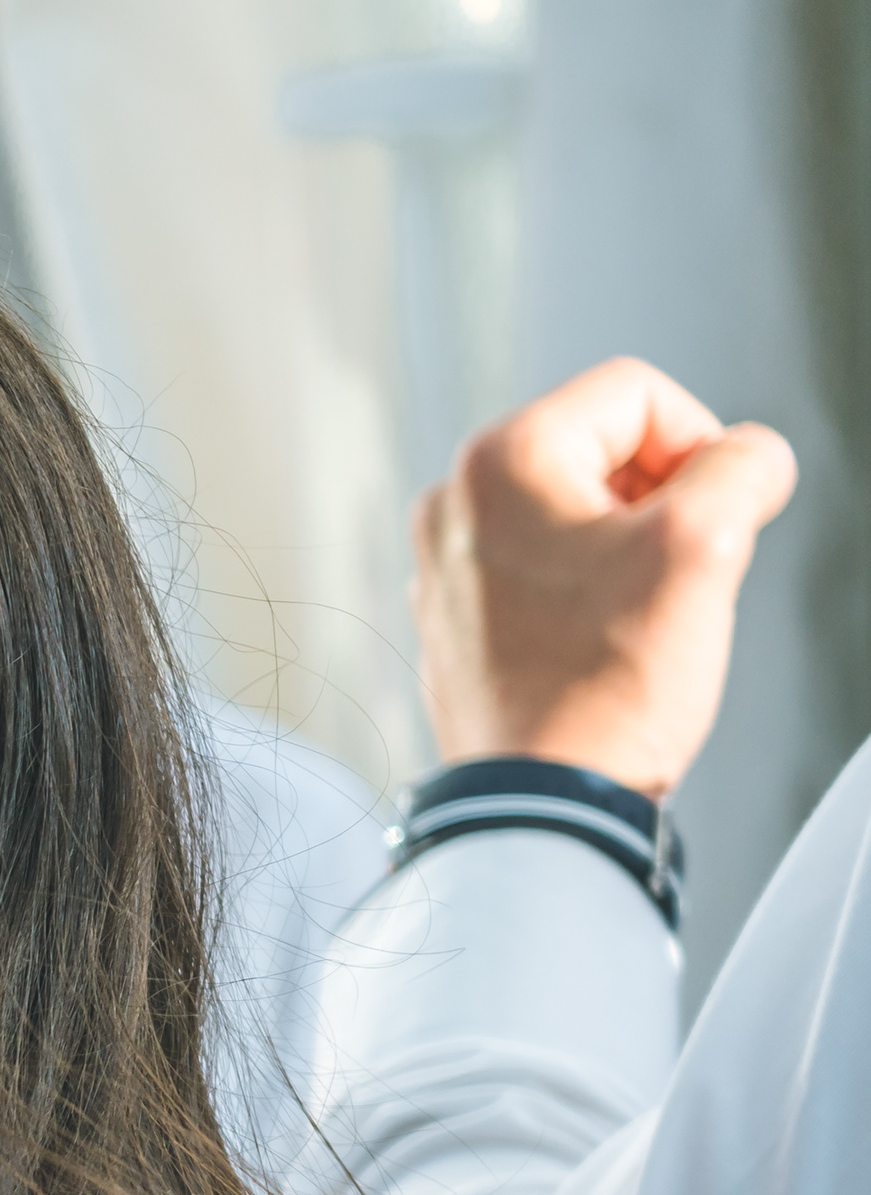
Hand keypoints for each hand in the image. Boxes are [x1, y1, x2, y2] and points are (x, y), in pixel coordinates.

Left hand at [412, 356, 796, 794]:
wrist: (539, 803)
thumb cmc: (604, 687)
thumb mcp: (705, 545)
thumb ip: (744, 466)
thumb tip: (747, 457)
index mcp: (498, 461)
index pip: (635, 391)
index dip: (703, 441)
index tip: (720, 511)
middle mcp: (452, 504)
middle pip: (603, 449)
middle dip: (665, 498)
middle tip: (683, 568)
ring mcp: (446, 566)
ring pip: (578, 513)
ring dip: (633, 546)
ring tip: (644, 614)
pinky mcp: (457, 621)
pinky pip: (546, 571)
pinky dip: (592, 591)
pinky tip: (605, 646)